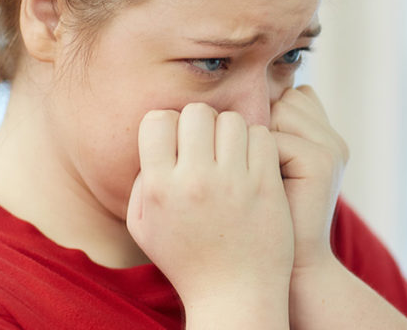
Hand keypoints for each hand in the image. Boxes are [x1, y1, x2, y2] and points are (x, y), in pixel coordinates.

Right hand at [126, 104, 293, 325]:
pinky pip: (262, 136)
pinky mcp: (265, 185)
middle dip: (201, 123)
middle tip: (208, 144)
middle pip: (196, 112)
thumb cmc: (186, 260)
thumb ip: (141, 181)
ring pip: (232, 120)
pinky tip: (252, 161)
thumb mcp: (144, 228)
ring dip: (231, 131)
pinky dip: (258, 142)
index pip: (158, 120)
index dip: (168, 125)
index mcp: (160, 188)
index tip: (179, 142)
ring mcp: (233, 182)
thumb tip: (155, 140)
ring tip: (231, 152)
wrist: (233, 295)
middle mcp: (194, 181)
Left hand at [270, 85, 348, 270]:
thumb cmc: (261, 222)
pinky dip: (257, 163)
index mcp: (324, 137)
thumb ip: (263, 136)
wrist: (288, 270)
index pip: (289, 97)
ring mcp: (331, 149)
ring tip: (263, 183)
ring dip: (258, 145)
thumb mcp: (264, 172)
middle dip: (261, 130)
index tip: (256, 162)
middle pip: (283, 100)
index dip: (266, 122)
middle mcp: (332, 139)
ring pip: (278, 113)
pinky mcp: (322, 162)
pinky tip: (264, 193)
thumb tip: (231, 106)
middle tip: (259, 176)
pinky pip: (272, 139)